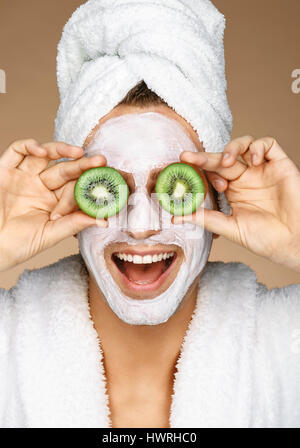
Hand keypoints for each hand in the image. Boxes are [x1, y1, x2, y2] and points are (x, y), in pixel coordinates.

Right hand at [0, 139, 106, 271]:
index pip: (75, 188)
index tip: (106, 181)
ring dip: (60, 150)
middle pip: (64, 170)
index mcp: (54, 202)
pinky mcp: (5, 170)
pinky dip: (29, 146)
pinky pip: (17, 151)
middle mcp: (41, 186)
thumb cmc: (17, 245)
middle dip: (82, 165)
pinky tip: (41, 151)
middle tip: (100, 160)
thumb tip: (104, 220)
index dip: (89, 183)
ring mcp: (23, 176)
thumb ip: (74, 224)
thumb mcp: (49, 235)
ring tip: (78, 152)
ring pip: (45, 156)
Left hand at [173, 136, 299, 272]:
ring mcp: (262, 170)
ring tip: (227, 161)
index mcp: (232, 191)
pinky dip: (258, 147)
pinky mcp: (280, 165)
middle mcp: (245, 178)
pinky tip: (253, 161)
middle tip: (188, 157)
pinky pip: (268, 145)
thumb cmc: (265, 239)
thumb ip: (205, 218)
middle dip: (205, 157)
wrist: (293, 243)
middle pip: (222, 159)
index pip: (211, 173)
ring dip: (232, 148)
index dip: (198, 170)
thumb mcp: (230, 228)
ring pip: (244, 145)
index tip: (182, 171)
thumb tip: (176, 217)